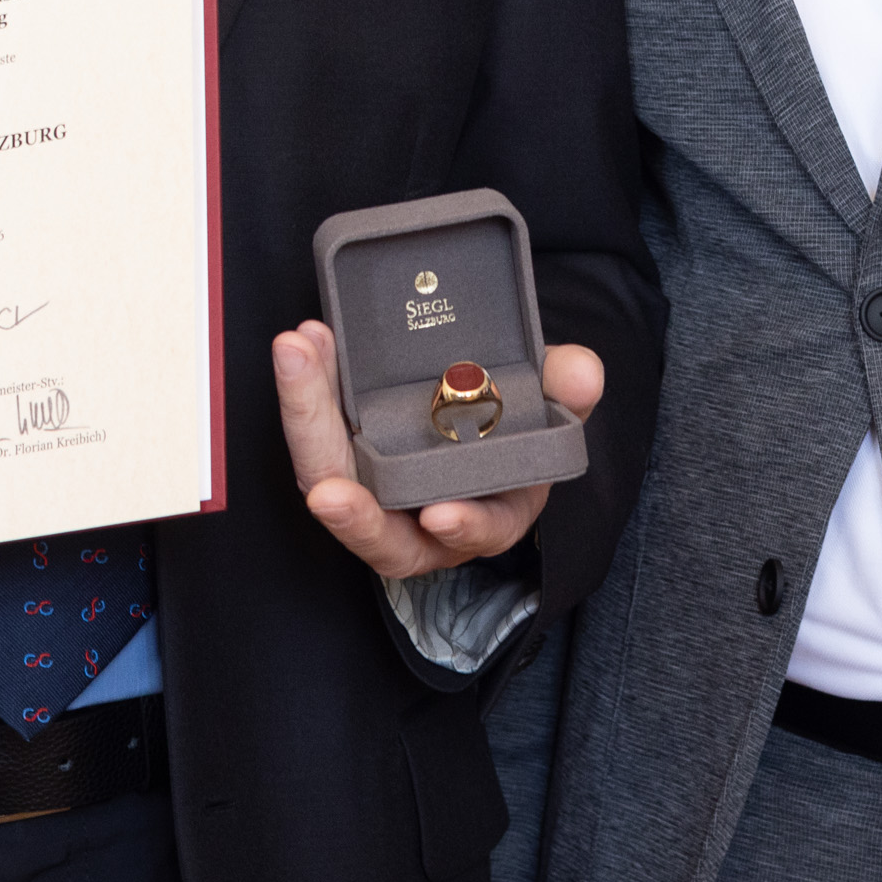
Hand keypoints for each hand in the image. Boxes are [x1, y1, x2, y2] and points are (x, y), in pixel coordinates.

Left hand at [273, 321, 601, 579]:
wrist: (485, 411)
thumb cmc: (519, 428)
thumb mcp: (552, 412)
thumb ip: (567, 393)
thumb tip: (583, 374)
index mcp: (480, 518)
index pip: (466, 538)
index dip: (459, 530)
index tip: (442, 514)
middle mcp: (418, 518)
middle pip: (374, 522)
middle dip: (347, 487)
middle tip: (330, 422)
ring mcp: (373, 489)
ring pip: (330, 474)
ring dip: (307, 415)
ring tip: (298, 355)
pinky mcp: (344, 453)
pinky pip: (316, 435)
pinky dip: (306, 391)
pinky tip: (306, 343)